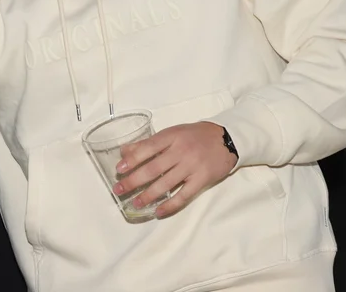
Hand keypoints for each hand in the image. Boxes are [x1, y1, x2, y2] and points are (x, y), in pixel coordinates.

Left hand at [112, 121, 236, 218]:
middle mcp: (180, 151)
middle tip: (119, 190)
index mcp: (171, 137)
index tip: (119, 169)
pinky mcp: (202, 179)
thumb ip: (149, 143)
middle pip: (153, 168)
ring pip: (166, 183)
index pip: (148, 148)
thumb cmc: (194, 136)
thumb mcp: (172, 133)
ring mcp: (192, 166)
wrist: (226, 139)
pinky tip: (158, 212)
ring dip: (148, 195)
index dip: (132, 159)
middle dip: (134, 180)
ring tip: (135, 203)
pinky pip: (184, 196)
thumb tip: (124, 151)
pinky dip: (170, 205)